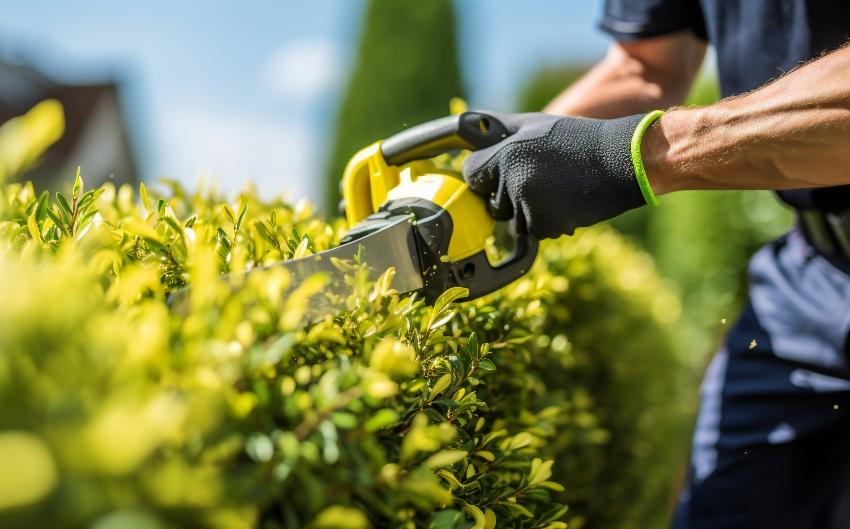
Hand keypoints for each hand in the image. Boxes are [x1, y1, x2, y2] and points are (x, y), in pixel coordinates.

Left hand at [462, 112, 649, 238]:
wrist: (622, 161)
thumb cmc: (577, 139)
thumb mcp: (534, 123)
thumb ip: (498, 130)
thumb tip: (468, 132)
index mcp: (507, 153)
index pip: (470, 174)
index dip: (484, 174)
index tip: (499, 171)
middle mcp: (513, 181)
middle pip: (491, 202)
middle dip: (506, 195)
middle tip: (536, 178)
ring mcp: (529, 206)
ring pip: (512, 220)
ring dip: (527, 211)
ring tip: (555, 188)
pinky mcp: (546, 226)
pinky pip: (533, 231)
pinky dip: (546, 221)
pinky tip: (565, 202)